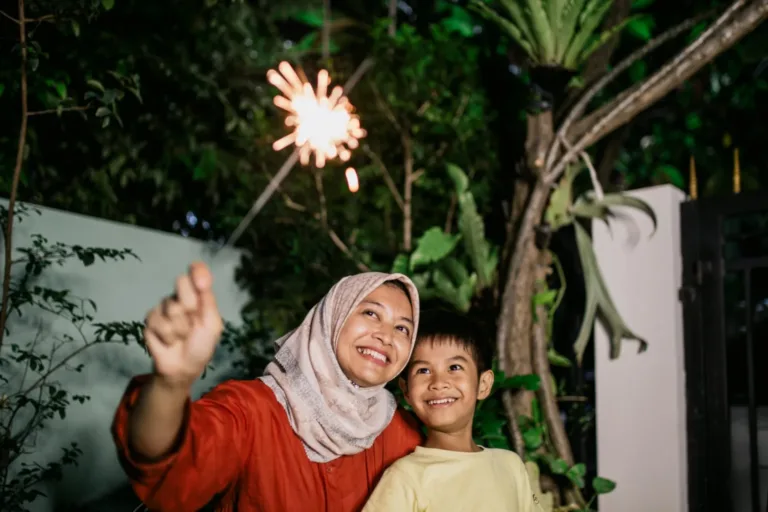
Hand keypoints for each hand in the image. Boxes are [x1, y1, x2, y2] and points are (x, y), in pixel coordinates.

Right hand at [143, 262, 222, 387]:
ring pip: (171, 306)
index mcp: (198, 295)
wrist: (183, 368)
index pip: (196, 272)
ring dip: (180, 327)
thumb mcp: (212, 324)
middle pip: (181, 282)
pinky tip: (169, 342)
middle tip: (194, 321)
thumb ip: (208, 301)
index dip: (198, 271)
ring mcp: (164, 307)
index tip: (202, 283)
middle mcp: (179, 297)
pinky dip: (168, 336)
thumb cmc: (201, 345)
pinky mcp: (150, 319)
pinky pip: (158, 321)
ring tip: (181, 336)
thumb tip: (201, 279)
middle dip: (190, 304)